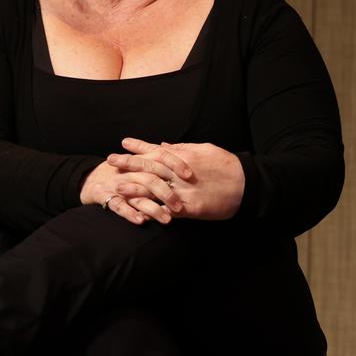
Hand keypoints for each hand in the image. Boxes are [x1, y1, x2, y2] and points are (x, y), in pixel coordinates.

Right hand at [80, 160, 180, 225]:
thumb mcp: (142, 165)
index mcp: (141, 161)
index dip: (176, 163)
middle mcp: (130, 171)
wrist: (92, 180)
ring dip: (153, 208)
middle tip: (180, 207)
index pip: (161, 156)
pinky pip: (119, 206)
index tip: (190, 175)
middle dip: (167, 193)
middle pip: (151, 179)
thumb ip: (162, 163)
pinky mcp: (106, 197)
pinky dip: (130, 213)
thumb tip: (189, 163)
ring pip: (137, 195)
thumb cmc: (125, 173)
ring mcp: (118, 184)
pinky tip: (141, 221)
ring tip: (167, 220)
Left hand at [109, 138, 244, 219]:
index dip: (139, 147)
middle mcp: (181, 172)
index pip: (156, 150)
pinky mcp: (189, 208)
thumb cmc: (227, 165)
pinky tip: (137, 211)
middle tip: (110, 161)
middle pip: (149, 167)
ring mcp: (183, 191)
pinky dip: (151, 210)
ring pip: (153, 188)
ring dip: (133, 187)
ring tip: (116, 186)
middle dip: (128, 163)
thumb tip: (162, 145)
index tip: (123, 143)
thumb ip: (182, 148)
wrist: (246, 184)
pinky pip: (166, 209)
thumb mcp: (206, 150)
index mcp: (185, 157)